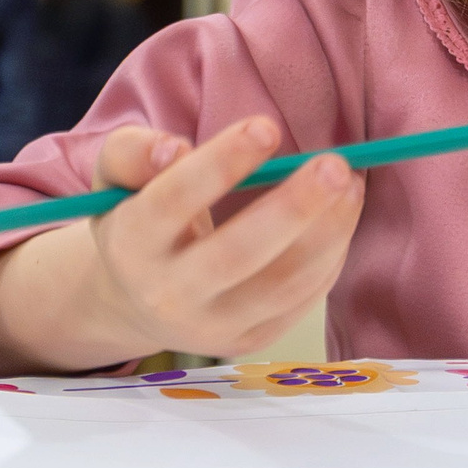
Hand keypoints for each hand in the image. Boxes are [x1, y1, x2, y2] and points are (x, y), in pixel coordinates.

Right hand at [0, 116, 364, 373]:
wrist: (136, 303)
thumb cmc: (136, 221)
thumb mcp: (116, 181)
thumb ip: (132, 152)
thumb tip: (175, 149)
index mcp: (131, 244)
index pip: (174, 201)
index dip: (221, 164)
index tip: (267, 127)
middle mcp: (167, 294)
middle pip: (236, 255)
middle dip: (293, 208)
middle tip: (336, 165)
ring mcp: (211, 327)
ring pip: (281, 285)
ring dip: (328, 233)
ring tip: (351, 185)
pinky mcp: (249, 340)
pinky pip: (300, 300)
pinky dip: (330, 256)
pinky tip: (342, 215)